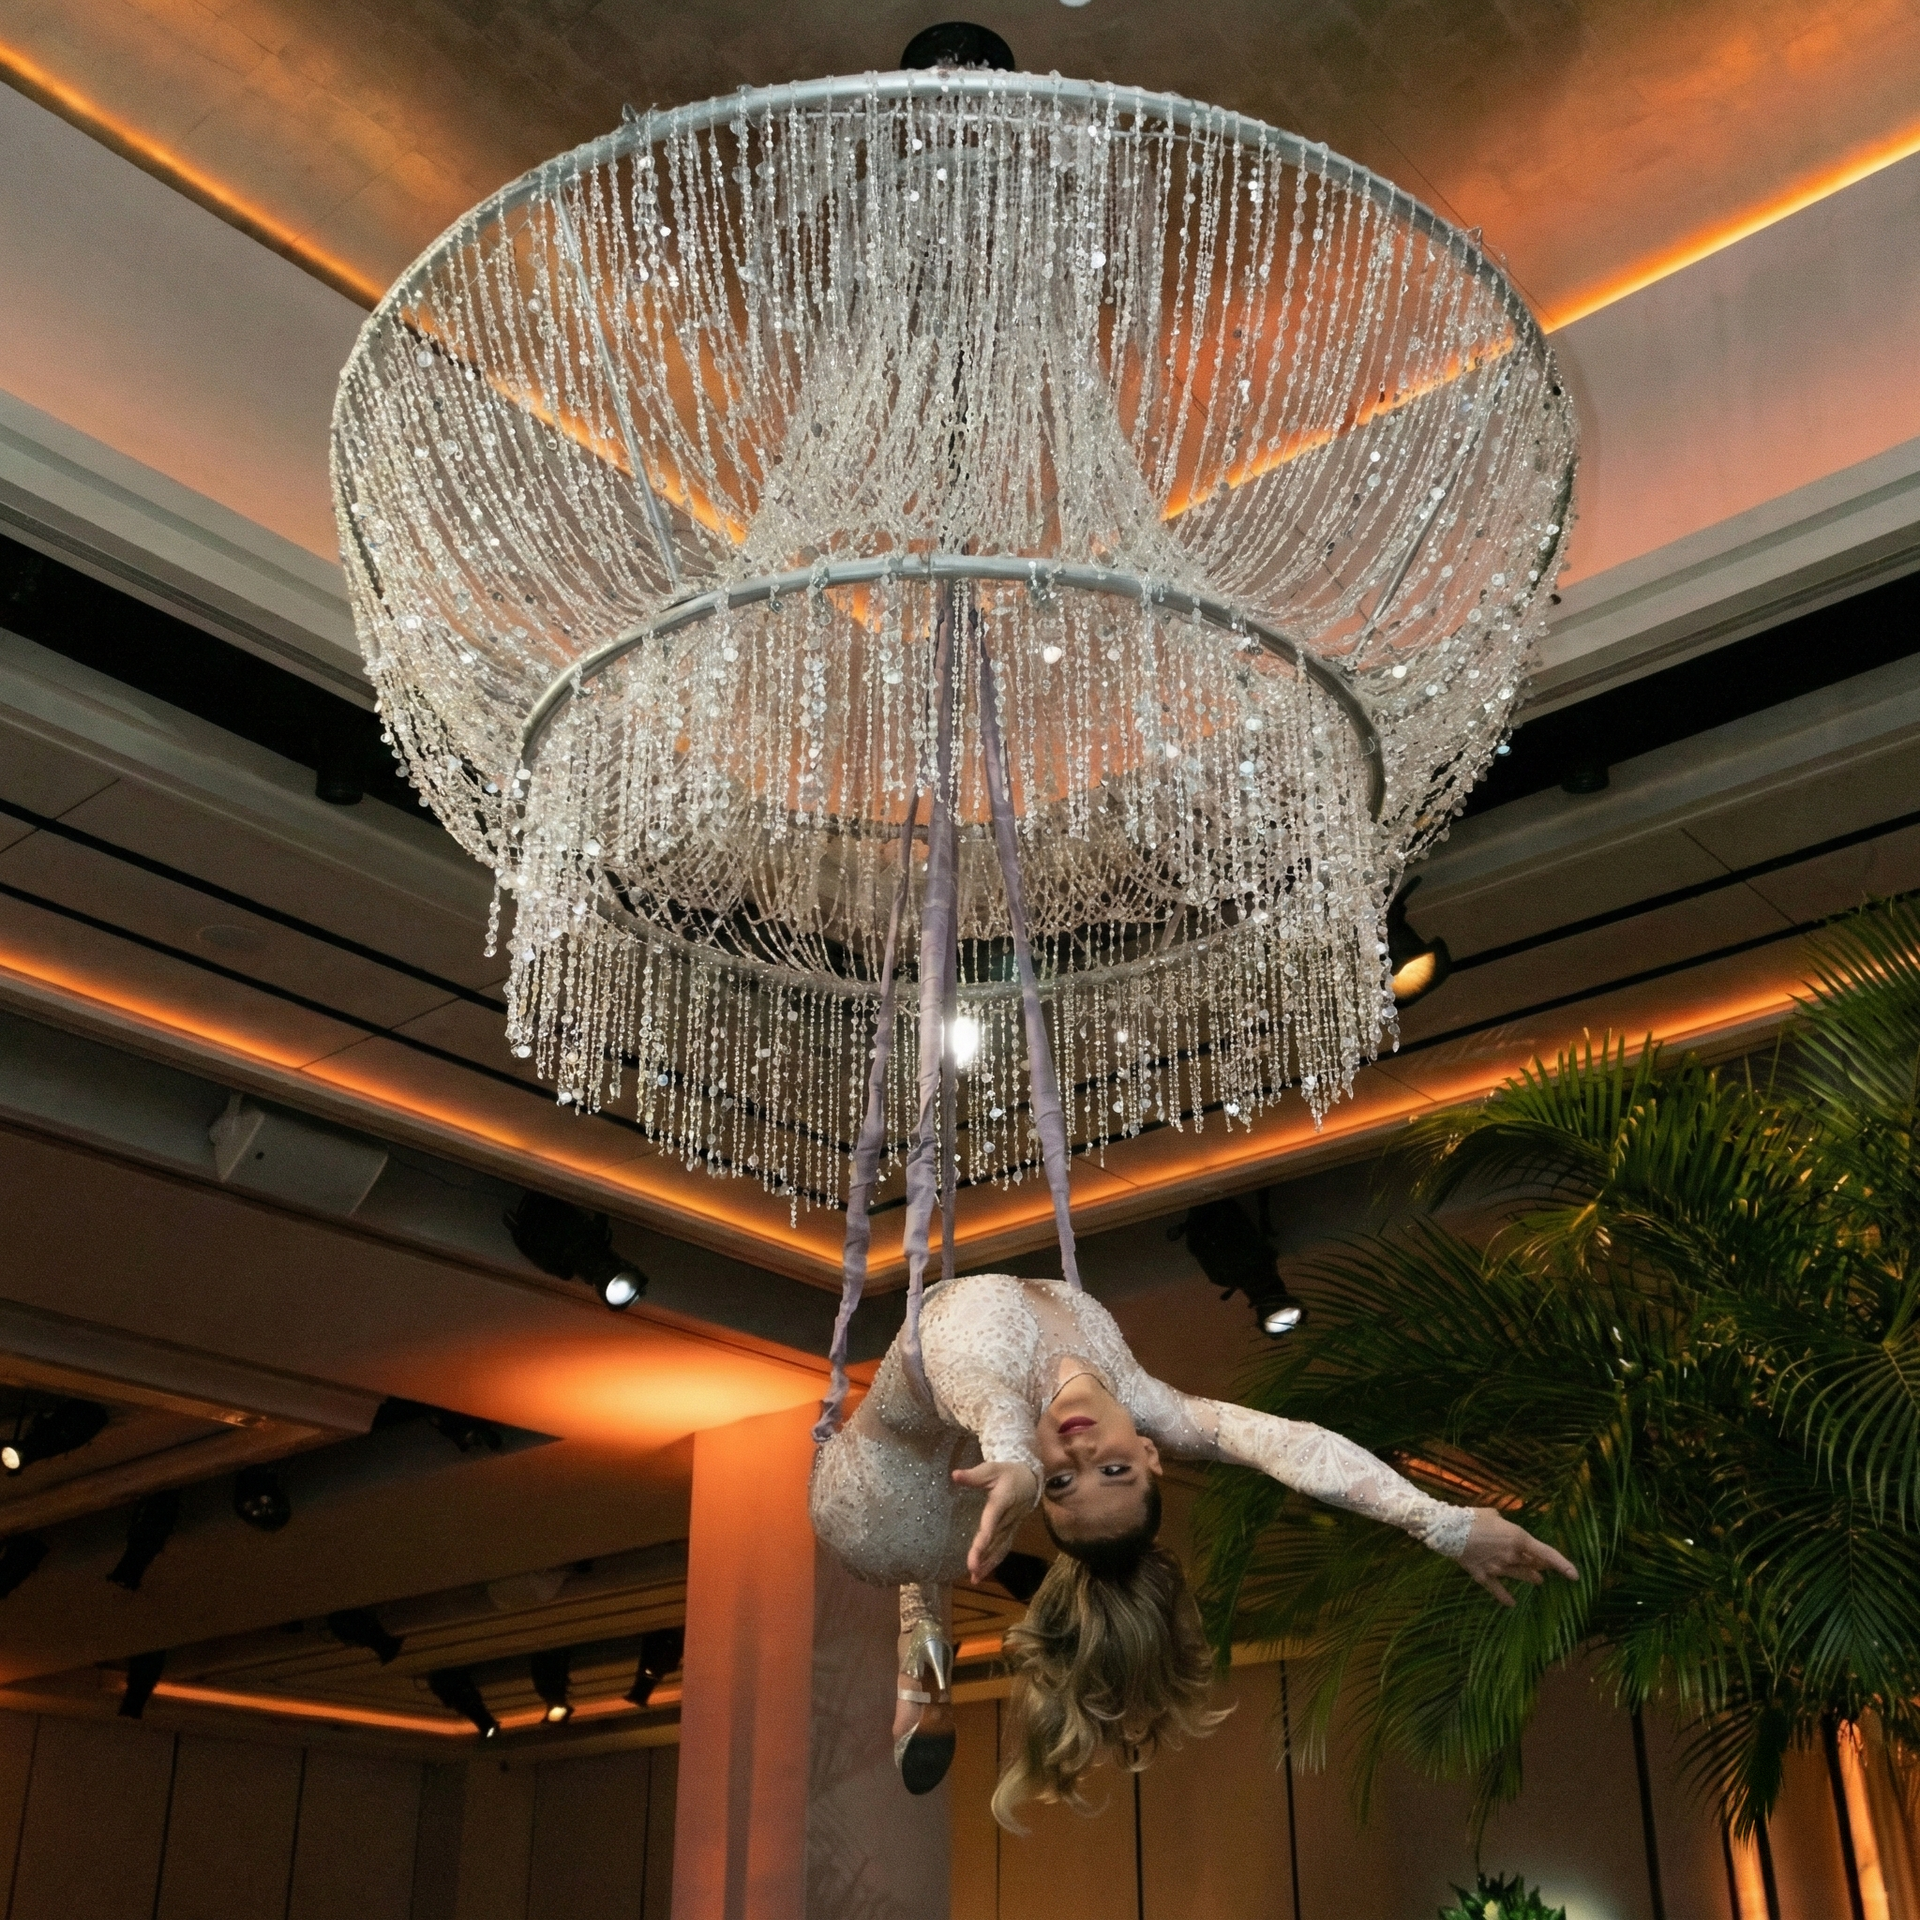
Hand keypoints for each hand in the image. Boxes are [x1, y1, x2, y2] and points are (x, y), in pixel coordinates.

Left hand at [952, 1459, 1038, 1585]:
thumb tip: (954, 1475)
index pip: (991, 1522)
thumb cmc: (1008, 1474)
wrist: (1031, 1480)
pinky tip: (981, 1574)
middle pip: (995, 1539)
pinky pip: (1003, 1548)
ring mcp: (1011, 1527)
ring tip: (975, 1577)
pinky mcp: (1011, 1531)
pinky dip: (994, 1562)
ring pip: (1000, 1547)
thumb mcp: (992, 1469)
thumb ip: (974, 1475)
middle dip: (984, 1556)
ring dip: (989, 1563)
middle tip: (972, 1570)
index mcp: (1002, 1502)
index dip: (984, 1538)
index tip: (976, 1551)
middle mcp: (1008, 1518)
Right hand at [1458, 1507, 1578, 1606]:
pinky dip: (1505, 1598)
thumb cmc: (1473, 1517)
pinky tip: (1511, 1604)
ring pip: (1520, 1576)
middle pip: (1533, 1564)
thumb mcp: (1493, 1514)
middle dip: (1541, 1566)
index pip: (1547, 1554)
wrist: (1449, 1530)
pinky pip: (1497, 1590)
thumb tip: (1501, 1522)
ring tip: (1537, 1581)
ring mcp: (1499, 1568)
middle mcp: (1513, 1556)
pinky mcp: (1484, 1576)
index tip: (1574, 1576)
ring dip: (1530, 1578)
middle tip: (1545, 1568)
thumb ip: (1503, 1521)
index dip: (1563, 1565)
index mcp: (1518, 1538)